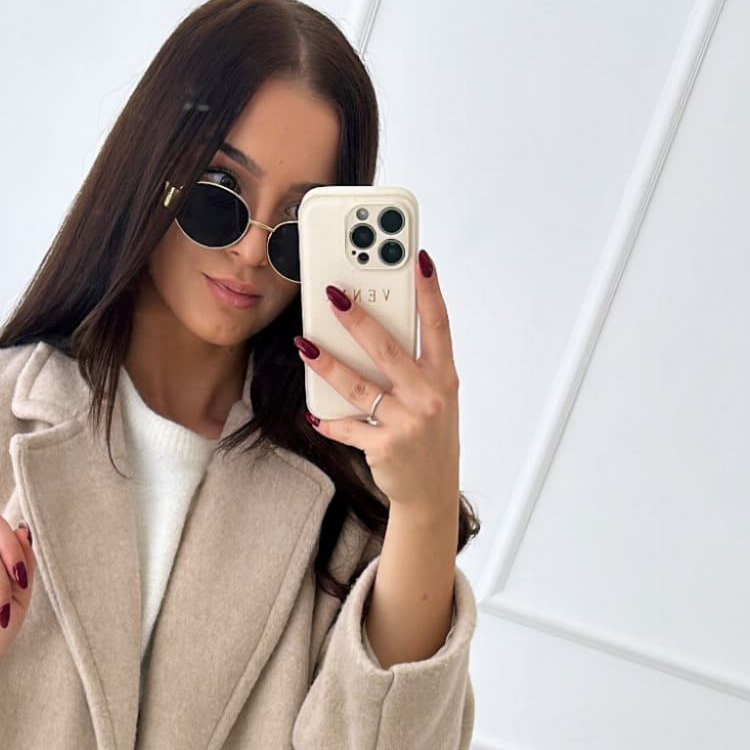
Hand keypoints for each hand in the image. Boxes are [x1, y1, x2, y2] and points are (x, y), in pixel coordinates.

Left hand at [294, 251, 459, 517]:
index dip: (429, 291)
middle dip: (359, 320)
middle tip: (334, 295)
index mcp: (443, 377)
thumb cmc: (429, 436)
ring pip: (359, 387)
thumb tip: (375, 327)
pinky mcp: (384, 447)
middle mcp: (428, 397)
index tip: (418, 259)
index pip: (438, 325)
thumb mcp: (435, 397)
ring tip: (306, 345)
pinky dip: (328, 419)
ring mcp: (407, 423)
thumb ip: (414, 364)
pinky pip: (348, 427)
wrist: (430, 491)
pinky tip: (313, 411)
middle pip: (388, 350)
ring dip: (328, 364)